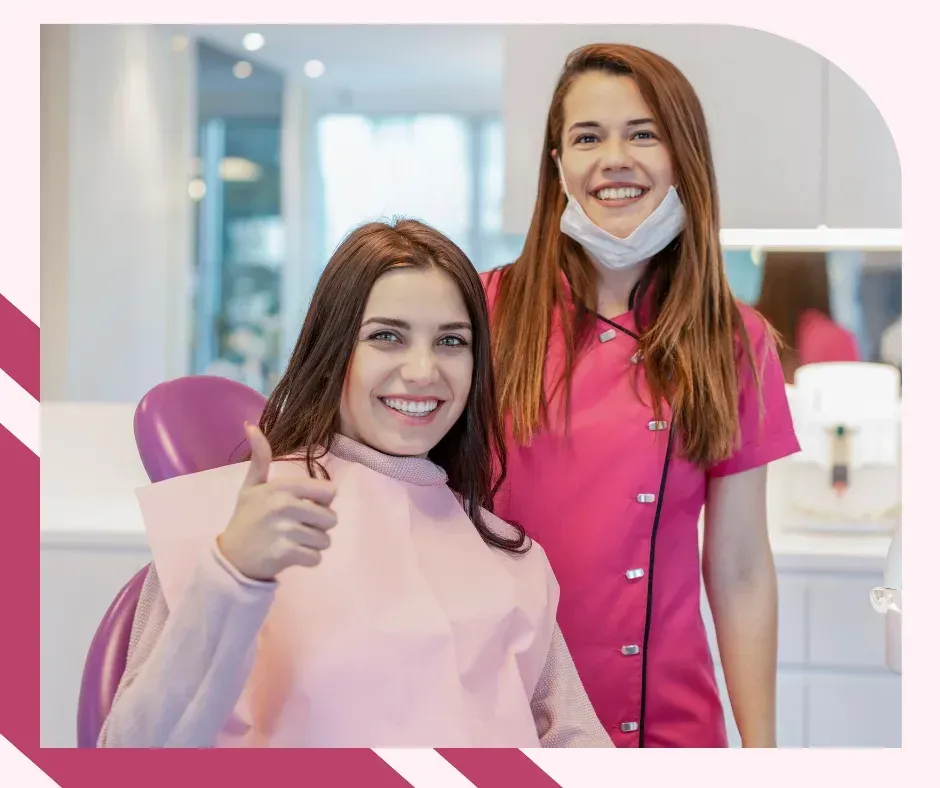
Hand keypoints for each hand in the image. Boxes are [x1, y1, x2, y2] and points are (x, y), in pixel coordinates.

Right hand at [217, 424, 336, 581]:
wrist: (230, 557)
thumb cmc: (246, 519)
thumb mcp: (251, 486)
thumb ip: (259, 458)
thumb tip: (251, 425)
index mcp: (282, 487)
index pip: (329, 492)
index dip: (322, 502)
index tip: (304, 507)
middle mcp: (284, 505)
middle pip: (331, 519)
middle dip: (318, 526)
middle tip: (297, 528)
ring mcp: (285, 530)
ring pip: (325, 540)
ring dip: (313, 545)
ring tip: (293, 541)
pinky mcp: (285, 553)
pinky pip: (317, 558)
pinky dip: (308, 560)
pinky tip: (291, 555)